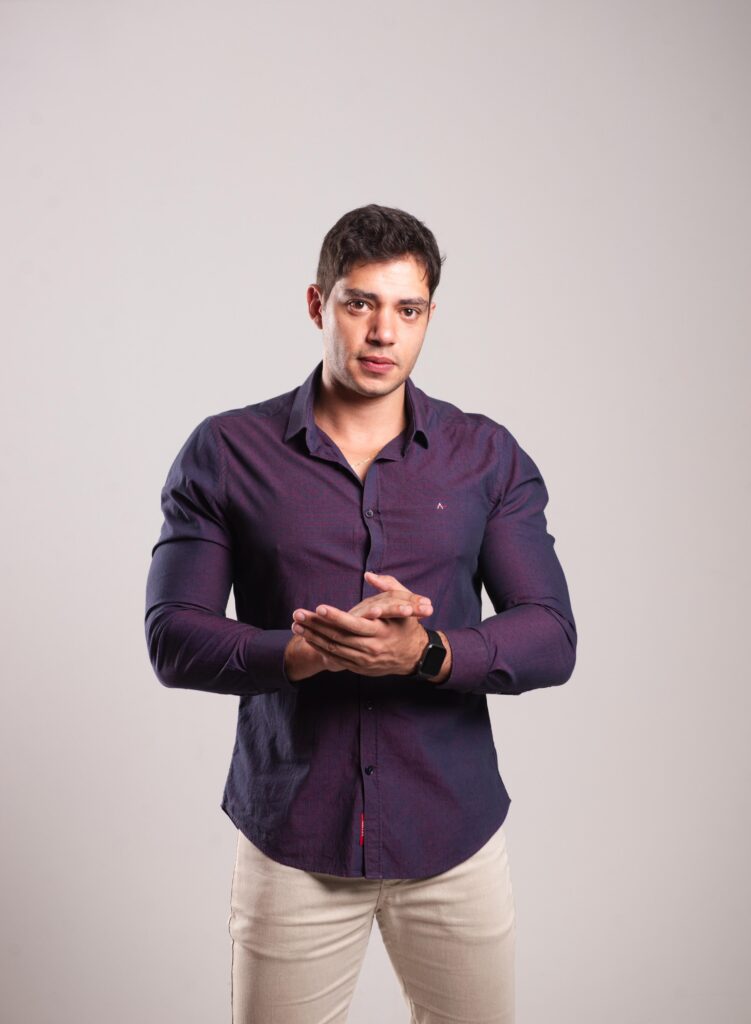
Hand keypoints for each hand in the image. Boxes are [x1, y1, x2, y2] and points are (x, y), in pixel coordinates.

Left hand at [286, 573, 432, 680]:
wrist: (415, 656)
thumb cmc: (407, 625)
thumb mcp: (405, 603)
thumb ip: (388, 586)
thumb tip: (368, 574)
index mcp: (381, 631)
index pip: (354, 624)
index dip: (335, 616)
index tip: (319, 608)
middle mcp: (372, 648)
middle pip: (338, 637)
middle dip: (315, 626)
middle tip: (297, 615)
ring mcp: (364, 660)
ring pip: (333, 649)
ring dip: (313, 637)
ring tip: (296, 625)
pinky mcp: (359, 668)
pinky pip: (336, 659)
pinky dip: (321, 649)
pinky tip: (309, 639)